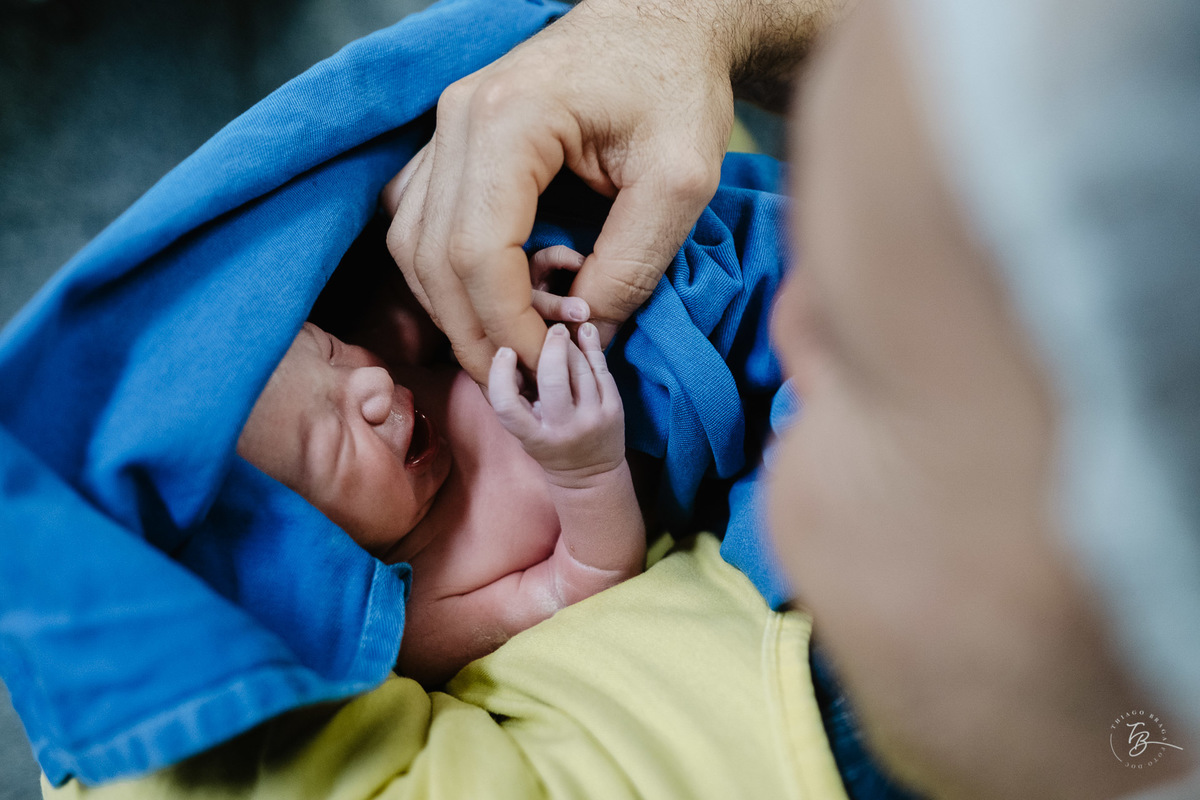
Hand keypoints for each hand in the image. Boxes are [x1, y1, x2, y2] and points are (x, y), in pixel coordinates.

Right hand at [384, 0, 741, 385]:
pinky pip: (420, 221)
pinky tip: (490, 302)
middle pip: (430, 256)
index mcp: (508, 121)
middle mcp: (457, 119)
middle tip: (525, 377)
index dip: (505, 326)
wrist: (661, 20)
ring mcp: (446, 126)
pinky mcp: (452, 139)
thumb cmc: (677, 86)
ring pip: (412, 244)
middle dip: (473, 332)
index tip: (550, 363)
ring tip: (509, 348)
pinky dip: (445, 275)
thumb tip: (582, 334)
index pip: (476, 254)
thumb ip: (632, 266)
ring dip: (452, 309)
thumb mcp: (682, 181)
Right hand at [488, 322, 624, 487]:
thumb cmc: (550, 446)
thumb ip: (516, 400)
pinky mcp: (613, 409)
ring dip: (571, 344)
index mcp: (534, 437)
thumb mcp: (525, 432)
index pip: (508, 405)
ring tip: (561, 333)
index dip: (501, 374)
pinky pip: (601, 369)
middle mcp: (564, 429)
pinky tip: (585, 332)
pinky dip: (592, 347)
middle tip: (548, 331)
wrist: (591, 474)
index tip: (506, 352)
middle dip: (551, 347)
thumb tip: (510, 351)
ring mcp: (592, 419)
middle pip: (553, 379)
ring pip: (581, 368)